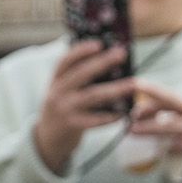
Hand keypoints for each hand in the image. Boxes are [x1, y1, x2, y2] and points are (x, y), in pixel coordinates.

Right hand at [32, 41, 137, 174]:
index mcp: (56, 80)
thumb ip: (76, 76)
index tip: (98, 43)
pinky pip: (94, 120)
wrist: (47, 139)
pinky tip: (124, 112)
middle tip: (122, 53)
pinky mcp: (72, 126)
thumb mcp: (61, 90)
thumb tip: (106, 58)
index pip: (65, 61)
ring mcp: (64, 109)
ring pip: (92, 96)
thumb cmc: (62, 108)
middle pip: (81, 75)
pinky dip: (110, 116)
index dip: (80, 51)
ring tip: (134, 84)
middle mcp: (58, 93)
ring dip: (115, 89)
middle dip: (102, 63)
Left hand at [127, 81, 181, 172]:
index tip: (137, 84)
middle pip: (168, 111)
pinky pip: (173, 147)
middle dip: (148, 112)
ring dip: (149, 131)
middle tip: (130, 117)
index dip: (152, 90)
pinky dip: (161, 147)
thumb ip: (176, 109)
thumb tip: (146, 112)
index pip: (170, 95)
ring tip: (133, 132)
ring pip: (167, 131)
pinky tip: (154, 148)